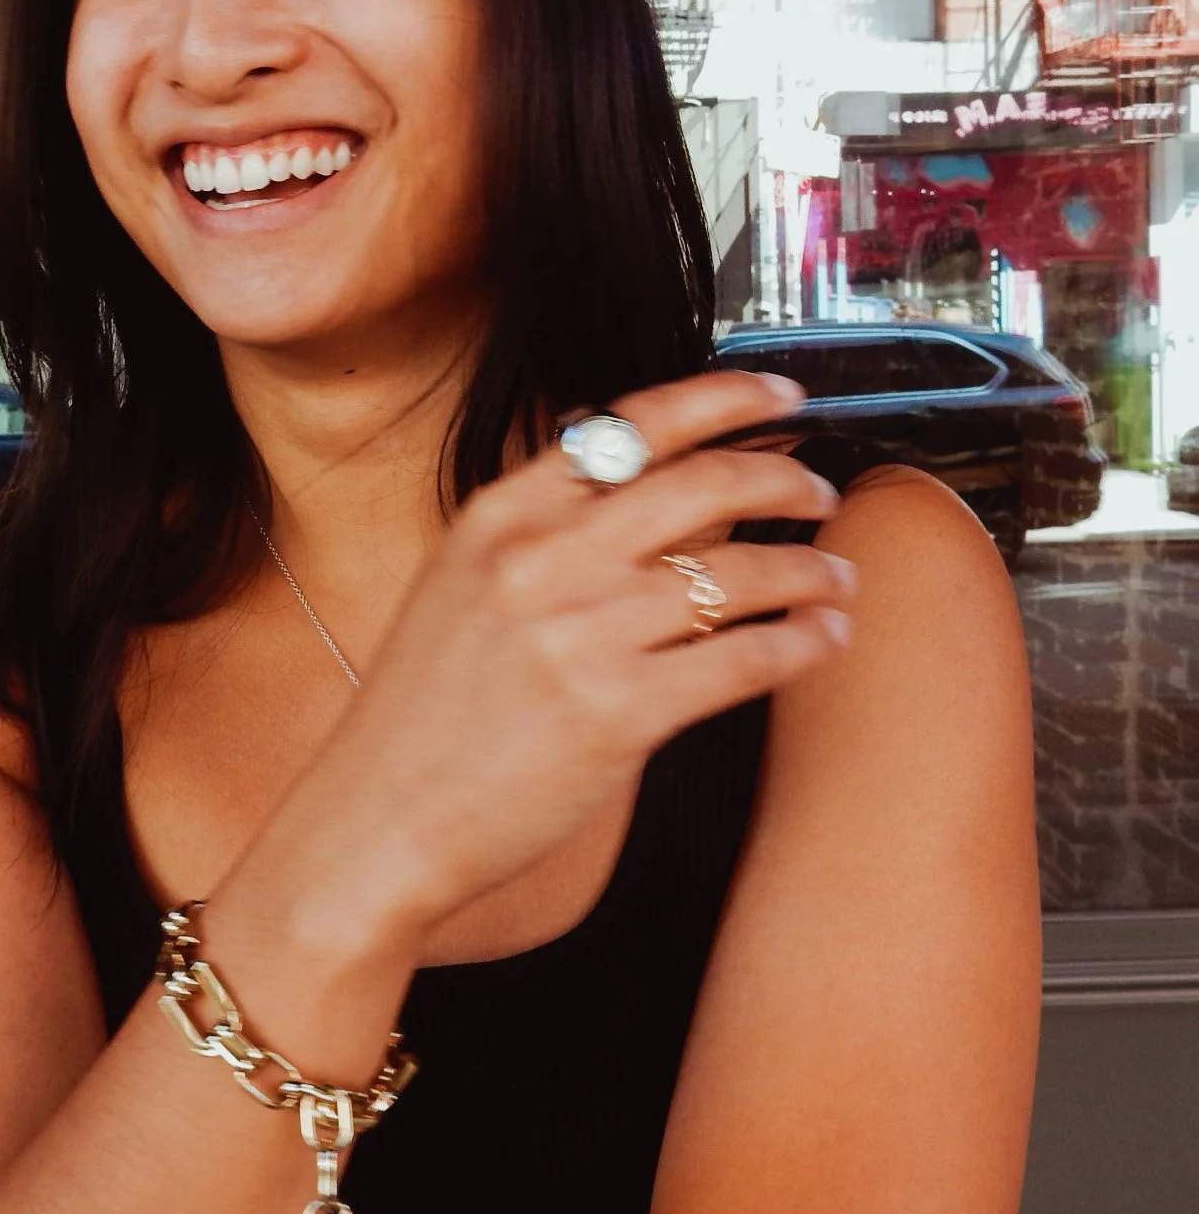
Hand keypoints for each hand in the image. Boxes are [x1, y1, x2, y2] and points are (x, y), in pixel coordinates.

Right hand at [314, 369, 856, 938]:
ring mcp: (580, 634)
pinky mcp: (617, 714)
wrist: (377, 817)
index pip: (631, 424)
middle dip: (783, 482)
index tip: (777, 396)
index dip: (723, 398)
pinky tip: (821, 640)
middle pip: (702, 486)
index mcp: (500, 514)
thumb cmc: (420, 711)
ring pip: (739, 575)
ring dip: (809, 572)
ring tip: (837, 579)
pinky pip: (743, 660)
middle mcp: (541, 559)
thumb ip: (546, 531)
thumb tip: (657, 490)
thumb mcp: (463, 585)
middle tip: (820, 494)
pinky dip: (801, 643)